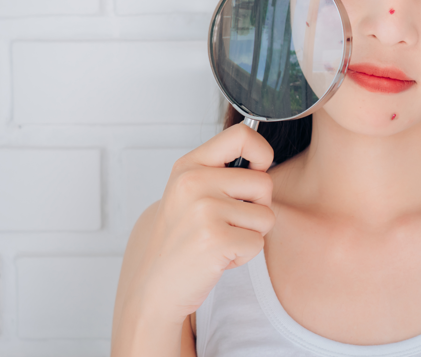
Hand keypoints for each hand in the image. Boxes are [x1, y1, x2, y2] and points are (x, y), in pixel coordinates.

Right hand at [128, 124, 275, 323]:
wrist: (154, 286)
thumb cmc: (180, 239)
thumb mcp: (190, 192)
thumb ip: (220, 172)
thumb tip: (264, 158)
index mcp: (189, 166)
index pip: (242, 134)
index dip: (262, 152)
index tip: (258, 170)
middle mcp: (194, 182)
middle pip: (264, 182)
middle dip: (256, 208)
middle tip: (226, 223)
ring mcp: (204, 210)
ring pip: (266, 216)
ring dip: (250, 234)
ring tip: (219, 240)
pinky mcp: (215, 239)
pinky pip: (258, 243)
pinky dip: (244, 255)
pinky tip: (218, 257)